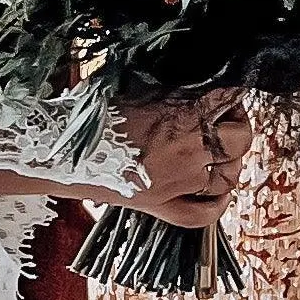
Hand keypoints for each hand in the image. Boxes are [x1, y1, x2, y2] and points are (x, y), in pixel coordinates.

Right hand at [81, 92, 250, 228]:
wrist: (60, 149)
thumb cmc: (92, 115)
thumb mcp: (138, 86)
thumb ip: (175, 88)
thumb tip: (199, 86)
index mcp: (184, 111)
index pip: (229, 99)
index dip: (231, 95)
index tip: (225, 95)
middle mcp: (189, 147)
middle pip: (239, 138)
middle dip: (236, 125)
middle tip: (224, 119)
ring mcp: (180, 180)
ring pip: (228, 174)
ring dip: (228, 162)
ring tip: (217, 152)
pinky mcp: (163, 205)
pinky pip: (204, 212)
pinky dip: (218, 203)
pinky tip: (219, 191)